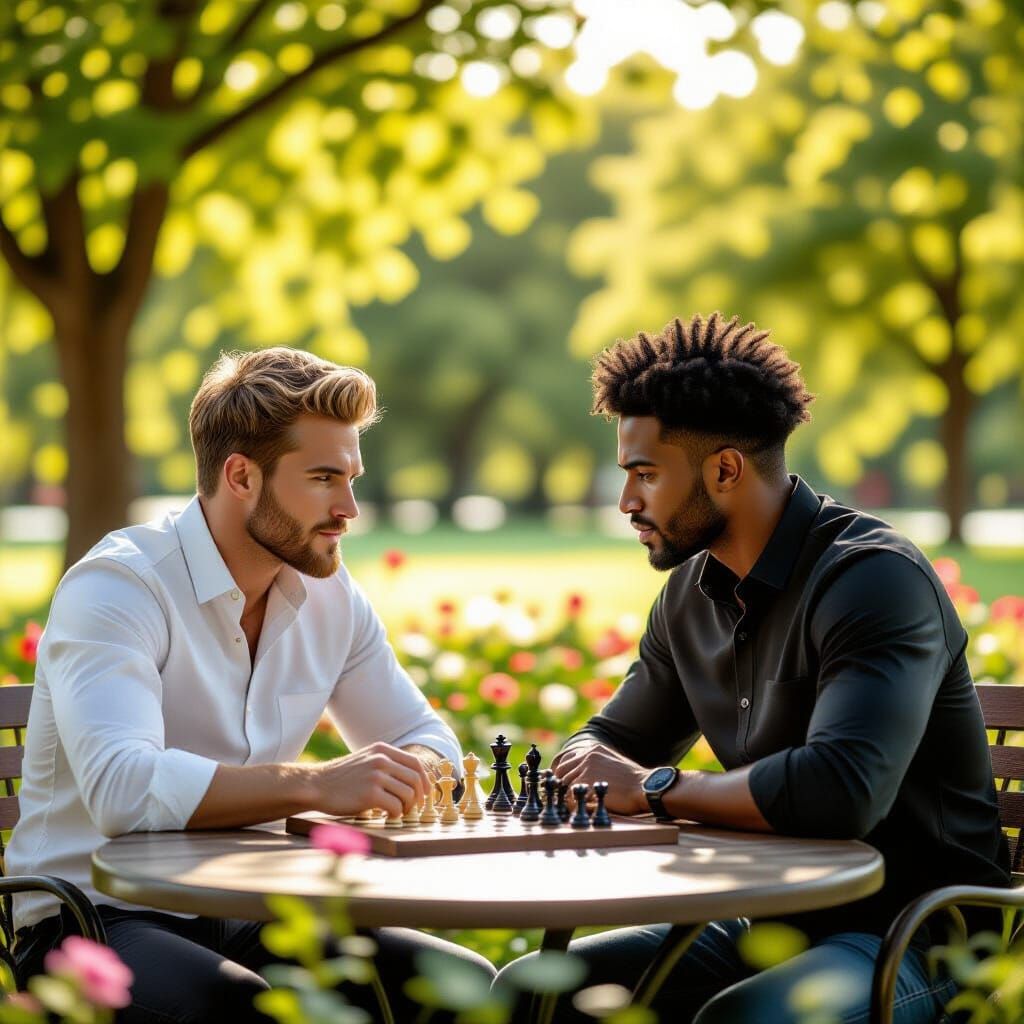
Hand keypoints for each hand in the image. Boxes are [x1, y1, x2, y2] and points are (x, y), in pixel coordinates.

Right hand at [308, 742, 432, 818]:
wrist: (317, 785)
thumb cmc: (342, 778)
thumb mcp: (365, 760)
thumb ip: (385, 764)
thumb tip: (412, 779)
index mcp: (382, 750)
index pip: (415, 763)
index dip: (424, 780)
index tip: (425, 793)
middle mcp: (381, 760)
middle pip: (415, 779)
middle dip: (418, 796)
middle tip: (411, 807)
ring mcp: (376, 776)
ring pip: (408, 794)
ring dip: (406, 807)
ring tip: (397, 811)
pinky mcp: (370, 794)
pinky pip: (395, 806)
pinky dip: (396, 814)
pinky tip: (387, 815)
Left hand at [552, 744, 648, 815]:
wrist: (645, 786)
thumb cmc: (632, 781)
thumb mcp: (612, 764)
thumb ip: (596, 766)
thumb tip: (580, 778)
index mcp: (593, 750)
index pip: (566, 759)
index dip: (562, 774)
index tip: (562, 785)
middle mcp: (587, 755)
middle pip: (561, 771)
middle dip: (560, 785)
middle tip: (562, 798)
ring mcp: (586, 767)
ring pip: (564, 783)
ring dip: (566, 796)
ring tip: (573, 805)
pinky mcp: (587, 780)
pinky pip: (570, 795)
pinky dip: (572, 804)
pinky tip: (580, 809)